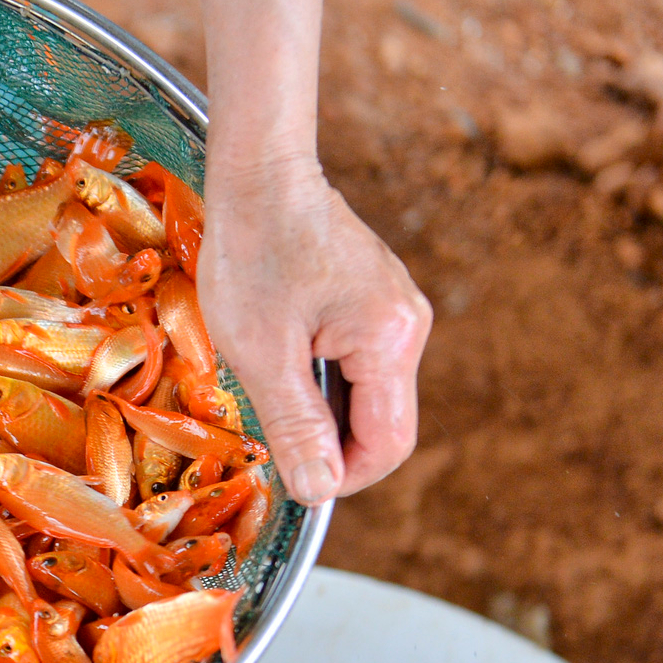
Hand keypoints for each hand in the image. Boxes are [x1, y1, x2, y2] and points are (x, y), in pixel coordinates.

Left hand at [197, 157, 431, 504]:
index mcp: (391, 341)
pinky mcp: (374, 301)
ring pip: (366, 394)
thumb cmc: (254, 252)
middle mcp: (408, 327)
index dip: (341, 476)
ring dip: (318, 408)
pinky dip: (319, 377)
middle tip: (267, 431)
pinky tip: (279, 358)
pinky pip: (356, 362)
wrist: (259, 173)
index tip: (291, 479)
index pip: (388, 445)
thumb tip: (319, 489)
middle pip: (380, 422)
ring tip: (267, 384)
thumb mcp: (262, 352)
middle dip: (326, 442)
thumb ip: (296, 424)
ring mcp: (395, 311)